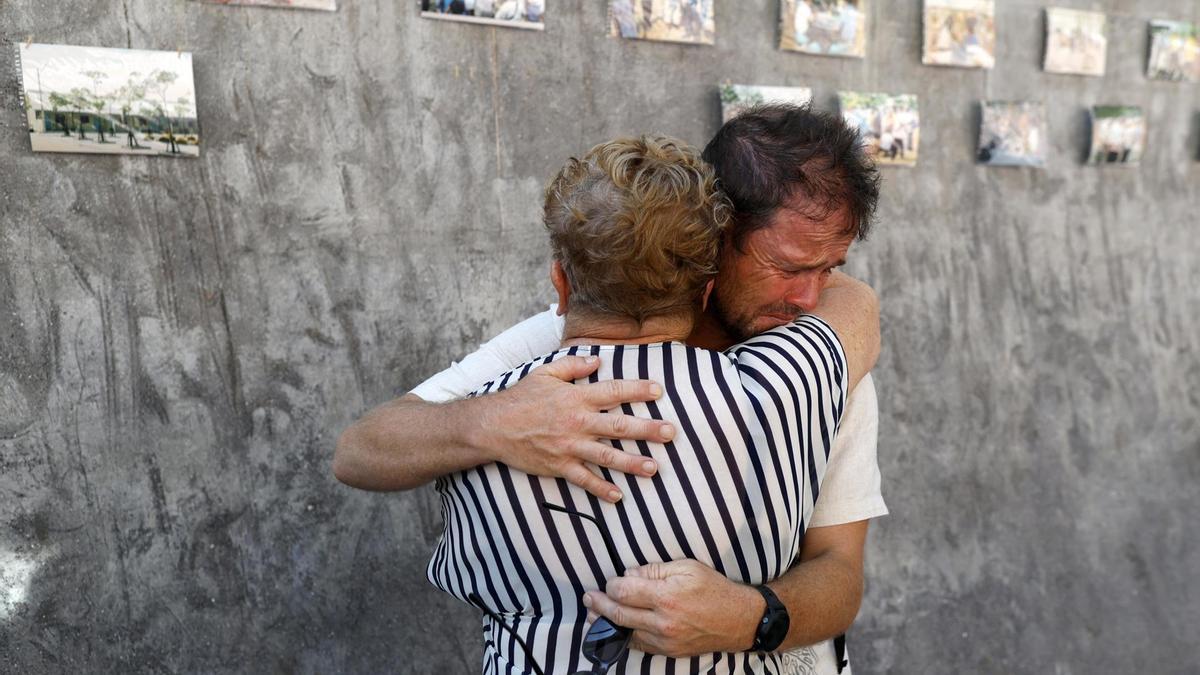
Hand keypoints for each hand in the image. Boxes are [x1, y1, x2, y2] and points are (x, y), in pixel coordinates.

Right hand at [475, 355, 675, 502]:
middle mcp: (576, 422)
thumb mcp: (546, 373)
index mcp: (576, 398)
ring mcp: (568, 446)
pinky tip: (618, 496)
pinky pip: (584, 479)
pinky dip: (601, 488)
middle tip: (670, 433)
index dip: (637, 389)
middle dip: (647, 429)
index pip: (613, 391)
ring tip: (654, 467)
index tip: (659, 390)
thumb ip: (573, 366)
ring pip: (606, 456)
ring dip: (632, 463)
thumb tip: (598, 361)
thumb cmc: (521, 398)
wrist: (493, 426)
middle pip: (618, 426)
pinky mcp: (559, 465)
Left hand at [582, 560, 762, 656]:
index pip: (624, 591)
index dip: (611, 586)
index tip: (609, 582)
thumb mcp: (686, 567)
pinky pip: (640, 645)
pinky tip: (618, 628)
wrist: (739, 619)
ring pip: (626, 632)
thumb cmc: (714, 588)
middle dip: (599, 605)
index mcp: (666, 596)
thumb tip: (629, 575)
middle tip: (588, 599)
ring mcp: (665, 640)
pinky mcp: (670, 651)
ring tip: (593, 615)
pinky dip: (627, 635)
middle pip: (619, 614)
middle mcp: (663, 621)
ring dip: (607, 623)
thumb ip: (654, 570)